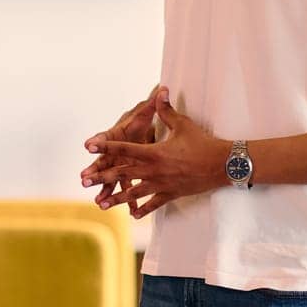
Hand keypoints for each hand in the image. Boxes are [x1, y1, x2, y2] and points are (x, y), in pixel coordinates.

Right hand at [80, 85, 161, 207]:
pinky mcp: (128, 173)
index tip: (88, 144)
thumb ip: (154, 102)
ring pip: (111, 178)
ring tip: (98, 201)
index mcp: (118, 134)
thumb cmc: (140, 120)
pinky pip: (126, 187)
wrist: (137, 129)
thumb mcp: (145, 112)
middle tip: (83, 178)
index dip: (98, 140)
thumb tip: (163, 88)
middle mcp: (116, 150)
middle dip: (94, 171)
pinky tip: (126, 210)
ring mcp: (120, 163)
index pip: (107, 136)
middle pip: (103, 161)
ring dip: (105, 189)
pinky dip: (126, 198)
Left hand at [80, 89, 230, 217]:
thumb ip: (166, 110)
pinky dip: (143, 209)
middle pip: (122, 173)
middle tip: (83, 181)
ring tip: (100, 204)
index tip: (88, 146)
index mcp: (153, 152)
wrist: (223, 164)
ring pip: (134, 193)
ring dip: (116, 199)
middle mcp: (154, 170)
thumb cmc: (203, 143)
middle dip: (101, 177)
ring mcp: (162, 184)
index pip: (124, 148)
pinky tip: (133, 216)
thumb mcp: (183, 124)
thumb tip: (160, 90)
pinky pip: (154, 204)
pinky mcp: (172, 194)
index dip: (105, 146)